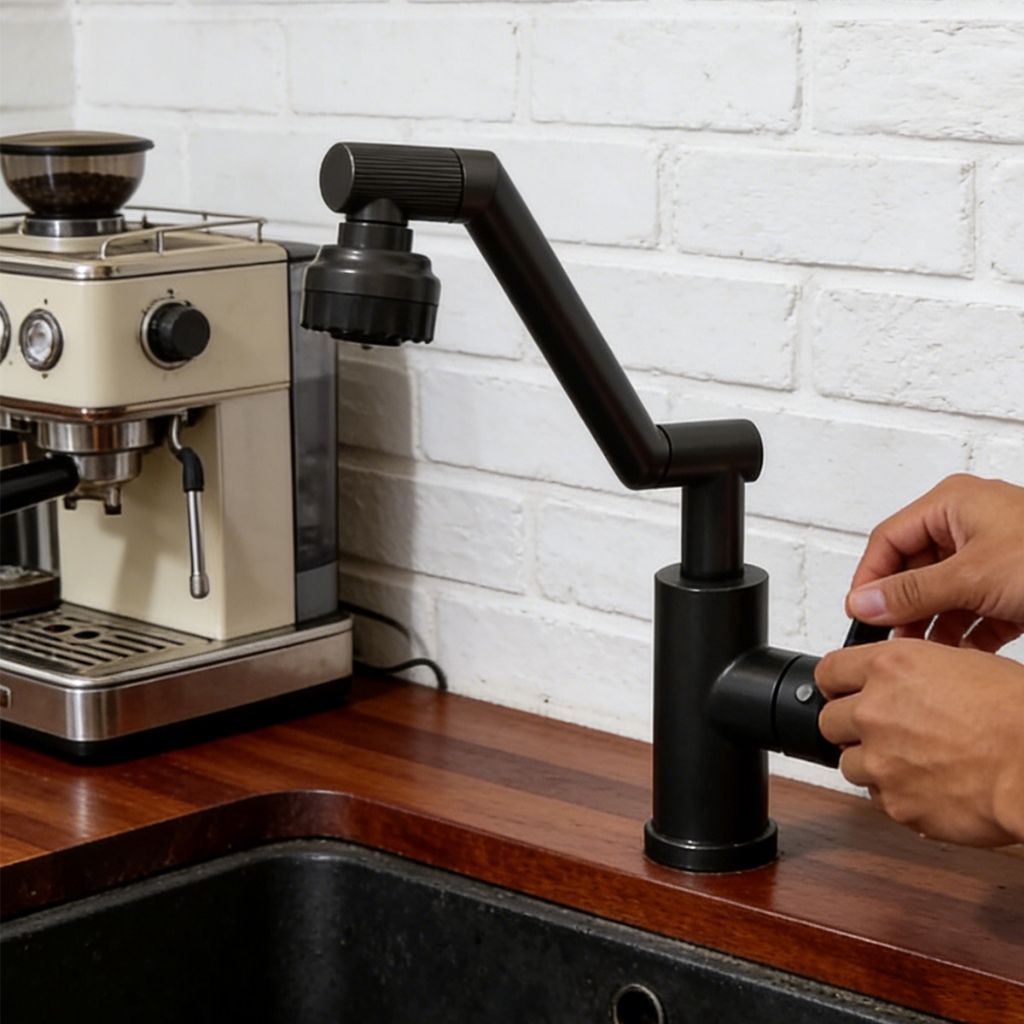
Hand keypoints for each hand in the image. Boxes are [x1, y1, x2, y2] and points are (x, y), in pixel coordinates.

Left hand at [817, 640, 1023, 845]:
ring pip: (850, 763)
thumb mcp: (961, 664)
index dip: (836, 684)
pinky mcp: (895, 803)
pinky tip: (929, 785)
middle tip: (884, 732)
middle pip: (830, 721)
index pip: (829, 672)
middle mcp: (875, 712)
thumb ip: (910, 671)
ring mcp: (881, 760)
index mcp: (890, 669)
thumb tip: (894, 679)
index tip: (841, 693)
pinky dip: (898, 794)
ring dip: (874, 763)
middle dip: (851, 726)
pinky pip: (879, 797)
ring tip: (914, 761)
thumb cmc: (1017, 716)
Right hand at [846, 474, 1023, 651]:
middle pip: (913, 569)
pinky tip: (959, 652)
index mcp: (952, 504)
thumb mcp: (974, 575)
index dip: (870, 578)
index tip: (860, 612)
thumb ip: (913, 592)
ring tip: (925, 650)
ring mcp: (991, 554)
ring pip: (942, 593)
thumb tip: (865, 602)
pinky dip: (965, 633)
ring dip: (933, 625)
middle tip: (893, 636)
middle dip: (904, 608)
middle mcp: (969, 524)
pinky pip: (973, 609)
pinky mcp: (1011, 584)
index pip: (888, 539)